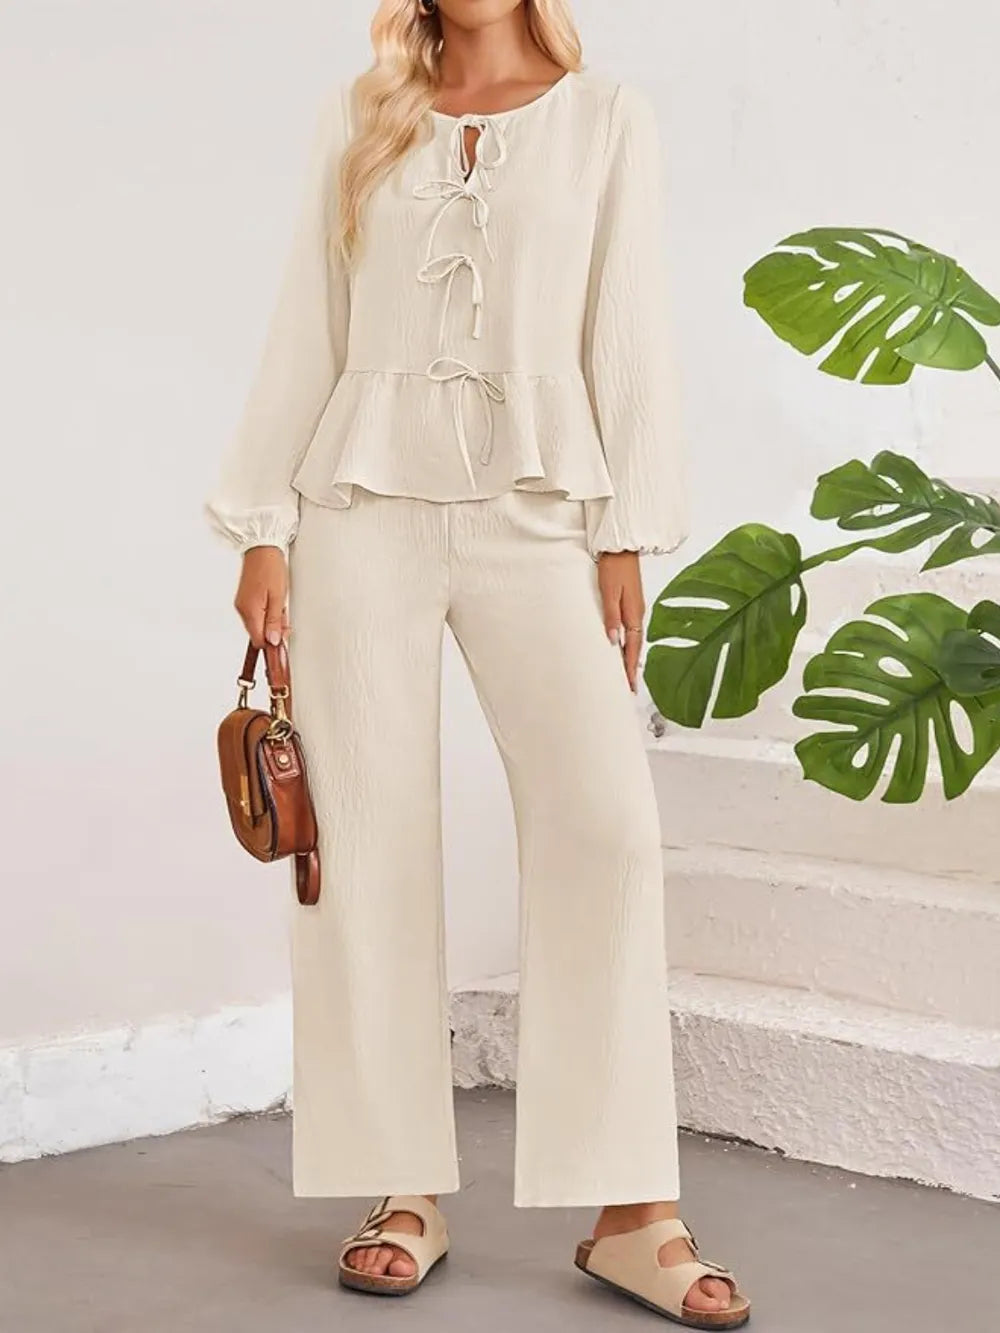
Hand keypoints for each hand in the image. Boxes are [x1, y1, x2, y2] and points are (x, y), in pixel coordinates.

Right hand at [234, 546, 288, 648]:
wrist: (262, 548)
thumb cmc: (270, 567)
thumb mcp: (279, 597)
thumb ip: (275, 621)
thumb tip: (273, 641)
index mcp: (250, 610)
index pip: (259, 640)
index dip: (272, 643)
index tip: (283, 640)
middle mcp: (242, 609)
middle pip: (257, 633)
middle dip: (273, 631)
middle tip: (285, 619)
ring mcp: (242, 604)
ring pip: (257, 624)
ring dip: (270, 621)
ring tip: (280, 606)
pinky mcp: (244, 599)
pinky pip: (255, 614)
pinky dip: (265, 613)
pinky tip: (274, 603)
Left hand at [598, 551, 644, 692]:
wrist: (621, 546)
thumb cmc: (613, 566)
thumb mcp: (609, 592)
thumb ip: (611, 616)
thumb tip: (612, 641)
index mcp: (633, 613)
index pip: (632, 648)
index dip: (629, 667)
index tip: (628, 685)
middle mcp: (637, 613)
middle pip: (635, 647)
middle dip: (632, 667)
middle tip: (629, 687)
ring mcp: (636, 608)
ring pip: (634, 639)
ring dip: (630, 656)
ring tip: (627, 673)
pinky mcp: (631, 602)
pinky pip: (632, 629)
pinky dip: (629, 643)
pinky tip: (624, 647)